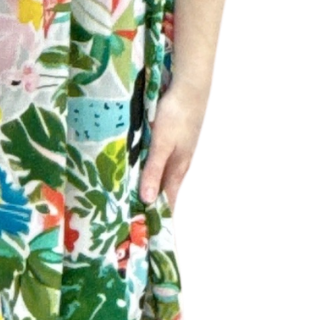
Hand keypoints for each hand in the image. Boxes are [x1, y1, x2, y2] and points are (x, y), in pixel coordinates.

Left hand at [136, 80, 203, 214]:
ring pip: (160, 174)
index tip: (146, 233)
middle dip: (150, 204)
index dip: (159, 216)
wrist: (190, 86)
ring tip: (130, 196)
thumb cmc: (176, 114)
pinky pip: (158, 160)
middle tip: (131, 218)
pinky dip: (149, 168)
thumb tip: (148, 199)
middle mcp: (178, 162)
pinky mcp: (172, 138)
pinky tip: (138, 167)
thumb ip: (154, 169)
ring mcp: (176, 150)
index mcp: (177, 168)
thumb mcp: (161, 143)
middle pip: (163, 189)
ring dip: (148, 185)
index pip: (167, 200)